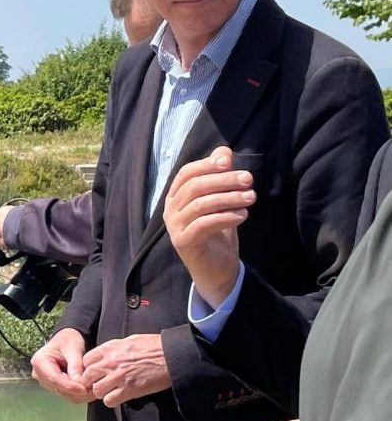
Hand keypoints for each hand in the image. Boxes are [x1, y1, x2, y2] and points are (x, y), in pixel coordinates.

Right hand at [30, 328, 94, 402]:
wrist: (66, 340)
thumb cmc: (68, 340)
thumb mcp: (73, 348)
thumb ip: (75, 365)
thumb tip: (78, 382)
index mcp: (40, 361)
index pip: (54, 378)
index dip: (70, 386)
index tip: (85, 388)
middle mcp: (39, 373)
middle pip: (58, 388)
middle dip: (76, 391)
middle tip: (94, 390)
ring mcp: (45, 381)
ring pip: (63, 394)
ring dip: (78, 395)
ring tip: (93, 390)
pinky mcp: (53, 385)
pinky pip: (66, 394)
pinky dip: (78, 394)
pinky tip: (89, 391)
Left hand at [80, 334, 169, 407]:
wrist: (171, 356)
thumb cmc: (154, 346)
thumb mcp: (129, 340)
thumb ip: (114, 348)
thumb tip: (106, 354)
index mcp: (109, 348)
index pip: (86, 361)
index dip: (89, 368)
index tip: (95, 373)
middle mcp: (110, 362)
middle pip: (86, 377)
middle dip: (91, 382)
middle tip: (101, 384)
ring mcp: (118, 377)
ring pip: (96, 391)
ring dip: (102, 393)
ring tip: (111, 391)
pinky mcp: (129, 390)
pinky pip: (109, 401)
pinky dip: (112, 401)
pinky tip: (119, 397)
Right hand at [164, 146, 253, 307]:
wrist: (216, 270)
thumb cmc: (218, 232)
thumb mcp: (221, 201)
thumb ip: (220, 177)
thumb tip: (223, 150)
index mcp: (176, 197)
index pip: (186, 173)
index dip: (206, 164)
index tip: (228, 161)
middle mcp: (170, 210)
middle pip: (194, 187)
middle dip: (223, 180)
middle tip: (248, 179)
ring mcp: (175, 227)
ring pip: (200, 204)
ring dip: (228, 197)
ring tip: (251, 197)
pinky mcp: (184, 242)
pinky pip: (205, 224)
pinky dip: (226, 216)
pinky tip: (243, 215)